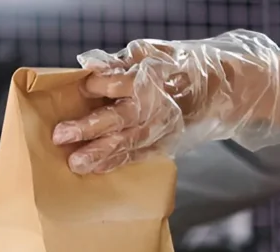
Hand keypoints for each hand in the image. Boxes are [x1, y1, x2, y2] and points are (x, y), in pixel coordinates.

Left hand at [53, 30, 279, 174]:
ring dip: (99, 154)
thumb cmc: (178, 67)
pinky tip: (93, 169)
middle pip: (120, 118)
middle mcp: (156, 107)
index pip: (122, 81)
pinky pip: (137, 156)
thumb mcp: (155, 53)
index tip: (85, 86)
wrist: (218, 89)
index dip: (101, 84)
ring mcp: (160, 129)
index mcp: (153, 78)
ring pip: (127, 143)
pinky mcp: (164, 144)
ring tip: (75, 163)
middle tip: (61, 134)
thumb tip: (92, 66)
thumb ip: (125, 61)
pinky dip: (116, 163)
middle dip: (89, 127)